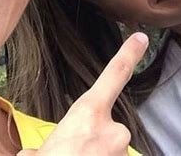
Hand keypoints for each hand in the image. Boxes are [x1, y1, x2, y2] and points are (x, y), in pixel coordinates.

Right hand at [18, 32, 148, 155]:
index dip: (129, 54)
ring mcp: (122, 151)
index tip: (142, 37)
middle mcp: (113, 129)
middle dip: (94, 145)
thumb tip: (38, 153)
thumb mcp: (37, 153)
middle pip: (109, 130)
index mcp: (88, 113)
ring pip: (111, 153)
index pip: (114, 75)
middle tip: (74, 155)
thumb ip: (47, 146)